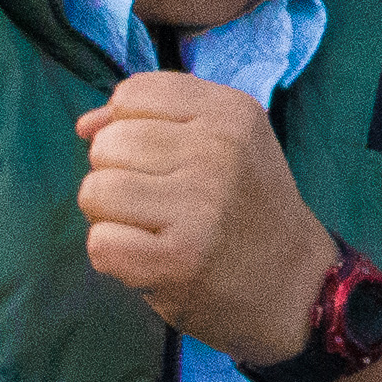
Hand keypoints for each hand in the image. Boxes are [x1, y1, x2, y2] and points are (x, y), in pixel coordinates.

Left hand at [75, 73, 346, 366]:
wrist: (295, 287)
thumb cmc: (249, 209)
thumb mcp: (227, 142)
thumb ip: (155, 119)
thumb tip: (86, 125)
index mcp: (231, 113)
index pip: (132, 94)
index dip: (128, 127)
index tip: (162, 159)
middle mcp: (218, 152)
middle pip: (107, 144)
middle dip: (118, 175)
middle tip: (161, 202)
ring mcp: (198, 207)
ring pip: (95, 191)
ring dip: (112, 217)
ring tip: (152, 230)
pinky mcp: (176, 260)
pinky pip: (100, 242)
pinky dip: (114, 256)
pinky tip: (149, 260)